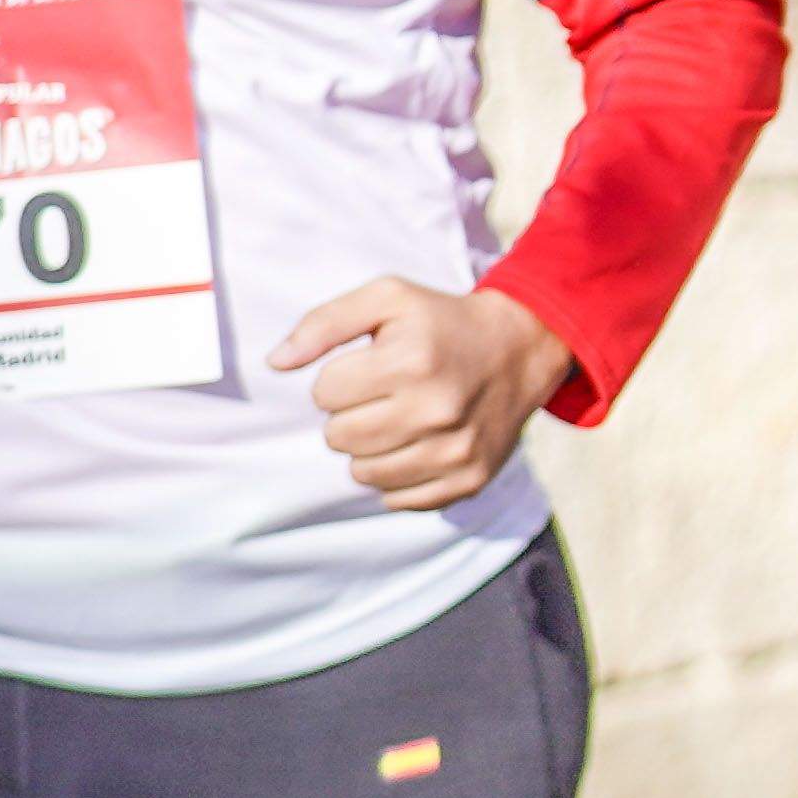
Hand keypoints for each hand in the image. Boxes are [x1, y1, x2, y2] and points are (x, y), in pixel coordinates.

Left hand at [270, 279, 576, 510]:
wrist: (521, 348)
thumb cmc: (442, 322)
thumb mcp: (387, 298)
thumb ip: (324, 322)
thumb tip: (276, 362)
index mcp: (412, 360)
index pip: (324, 393)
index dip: (339, 378)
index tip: (370, 367)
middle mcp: (437, 409)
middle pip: (339, 438)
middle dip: (349, 416)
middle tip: (382, 395)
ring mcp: (455, 450)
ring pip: (363, 474)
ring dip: (370, 449)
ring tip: (399, 420)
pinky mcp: (468, 479)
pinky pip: (398, 499)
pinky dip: (398, 477)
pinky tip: (418, 445)